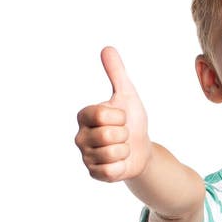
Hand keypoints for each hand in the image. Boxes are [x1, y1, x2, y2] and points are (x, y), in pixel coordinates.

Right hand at [75, 46, 150, 181]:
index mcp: (84, 115)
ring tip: (122, 148)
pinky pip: (111, 171)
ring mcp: (86, 156)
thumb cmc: (132, 121)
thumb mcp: (127, 95)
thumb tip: (107, 48)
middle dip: (124, 135)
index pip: (103, 115)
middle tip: (123, 136)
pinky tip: (119, 163)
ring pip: (112, 154)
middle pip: (108, 136)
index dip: (120, 117)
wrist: (141, 149)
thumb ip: (116, 73)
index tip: (121, 118)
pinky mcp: (94, 174)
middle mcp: (80, 136)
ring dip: (124, 152)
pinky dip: (122, 167)